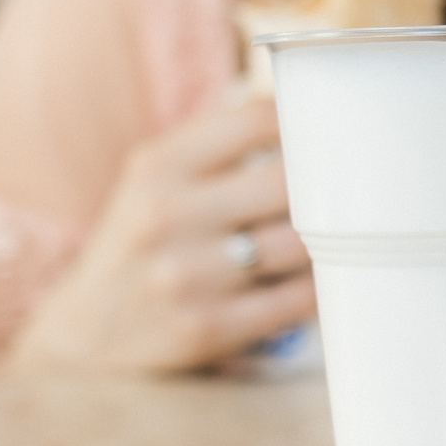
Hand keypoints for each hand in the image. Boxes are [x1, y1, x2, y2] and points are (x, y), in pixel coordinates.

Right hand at [11, 96, 314, 373]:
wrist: (87, 339)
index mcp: (159, 166)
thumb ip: (222, 145)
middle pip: (289, 182)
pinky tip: (326, 278)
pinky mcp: (206, 327)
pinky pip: (298, 299)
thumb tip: (312, 106)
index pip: (259, 120)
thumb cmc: (145, 245)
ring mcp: (185, 274)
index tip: (334, 136)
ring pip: (300, 242)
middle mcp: (166, 214)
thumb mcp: (157, 181)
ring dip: (330, 240)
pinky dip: (322, 286)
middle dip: (330, 187)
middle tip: (358, 190)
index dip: (309, 123)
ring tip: (343, 236)